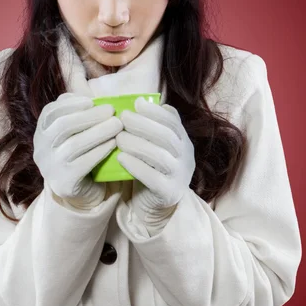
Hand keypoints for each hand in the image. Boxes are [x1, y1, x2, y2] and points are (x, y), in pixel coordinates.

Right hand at [33, 93, 122, 207]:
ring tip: (117, 124)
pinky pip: (83, 163)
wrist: (80, 192)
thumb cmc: (81, 154)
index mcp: (42, 132)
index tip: (91, 100)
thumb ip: (79, 113)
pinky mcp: (64, 183)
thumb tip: (92, 95)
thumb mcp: (75, 132)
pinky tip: (113, 143)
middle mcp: (41, 149)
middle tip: (111, 110)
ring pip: (74, 144)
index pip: (50, 112)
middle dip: (90, 116)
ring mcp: (50, 167)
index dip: (71, 104)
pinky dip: (100, 150)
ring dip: (99, 131)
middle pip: (63, 126)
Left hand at [115, 97, 195, 221]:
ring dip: (137, 144)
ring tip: (118, 138)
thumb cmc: (151, 168)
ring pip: (160, 157)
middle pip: (166, 137)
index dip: (155, 111)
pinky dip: (136, 166)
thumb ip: (153, 126)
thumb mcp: (156, 145)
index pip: (173, 122)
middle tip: (122, 118)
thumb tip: (142, 101)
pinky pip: (153, 178)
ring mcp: (179, 176)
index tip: (136, 103)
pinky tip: (121, 158)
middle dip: (143, 124)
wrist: (154, 204)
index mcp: (184, 142)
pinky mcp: (168, 193)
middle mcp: (186, 158)